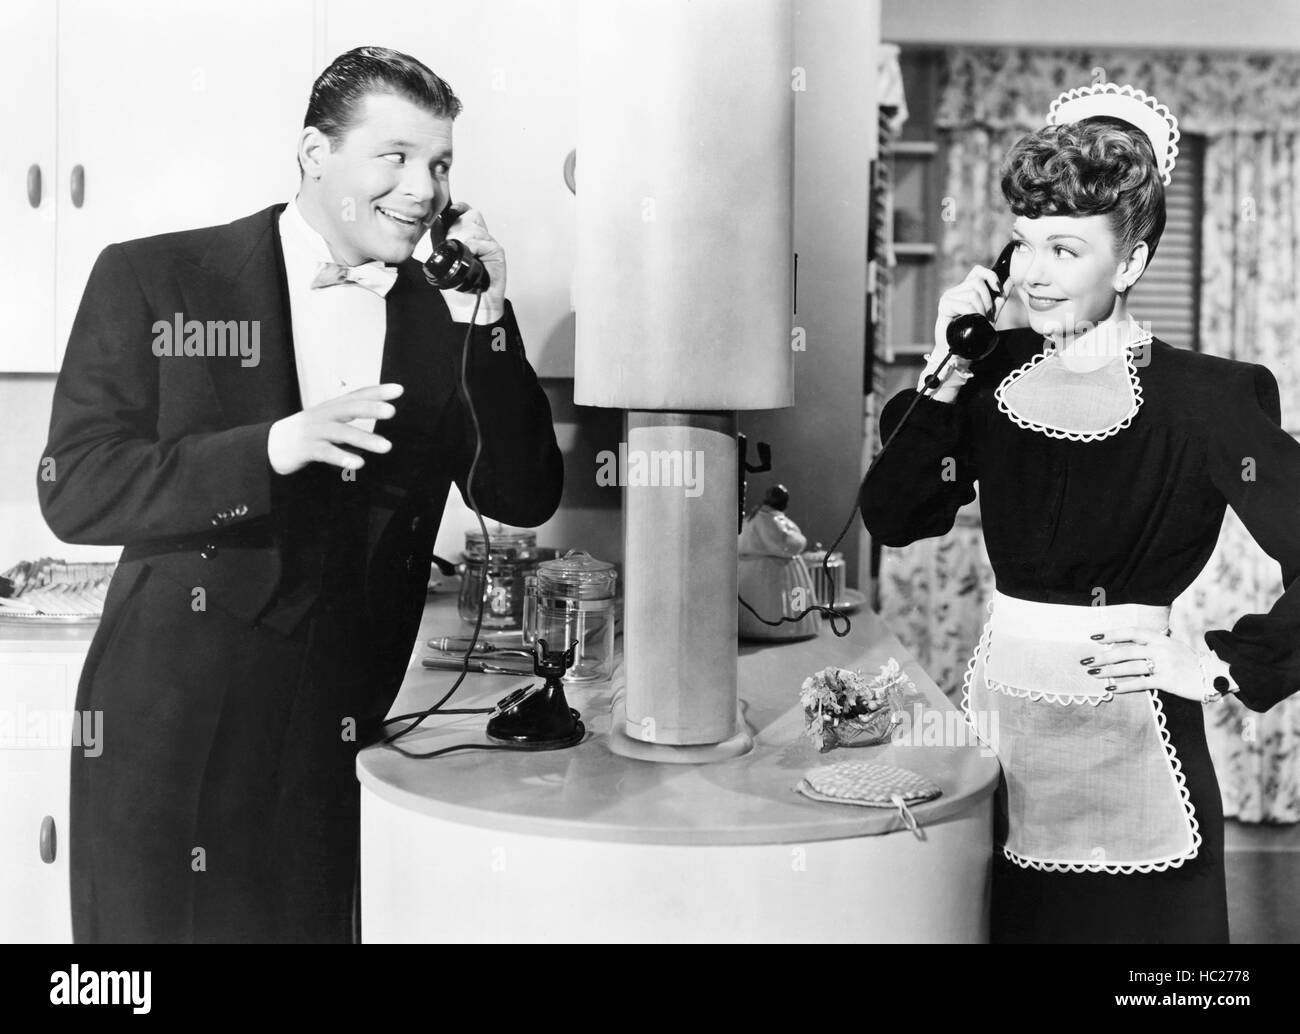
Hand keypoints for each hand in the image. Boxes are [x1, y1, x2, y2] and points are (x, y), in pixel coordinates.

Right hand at [267, 384, 402, 474]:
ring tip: (387, 446)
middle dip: (370, 408)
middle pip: (348, 408)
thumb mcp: (327, 420)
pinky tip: (358, 463)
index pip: (356, 396)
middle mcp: (323, 415)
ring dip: (365, 439)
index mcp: (331, 408)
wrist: (269, 445)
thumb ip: (348, 415)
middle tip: (392, 411)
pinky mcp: (305, 449)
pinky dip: (342, 457)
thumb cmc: (306, 433)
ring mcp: (314, 432)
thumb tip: (376, 414)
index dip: (376, 392)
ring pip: (341, 432)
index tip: (398, 390)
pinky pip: (325, 453)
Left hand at [438, 202, 505, 323]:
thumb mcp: (442, 261)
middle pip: (470, 216)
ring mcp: (488, 245)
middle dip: (456, 227)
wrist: (470, 306)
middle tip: (451, 244)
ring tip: (459, 254)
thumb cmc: (457, 288)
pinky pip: (481, 241)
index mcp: (466, 238)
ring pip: (474, 227)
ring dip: (463, 238)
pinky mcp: (496, 252)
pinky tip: (470, 257)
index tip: (451, 210)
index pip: (465, 213)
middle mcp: (479, 239)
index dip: (459, 209)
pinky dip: (473, 247)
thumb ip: (441, 243)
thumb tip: (436, 225)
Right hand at [932, 264, 1002, 358]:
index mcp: (965, 290)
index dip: (991, 276)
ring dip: (980, 309)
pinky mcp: (944, 306)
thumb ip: (999, 297)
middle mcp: (955, 291)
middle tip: (985, 316)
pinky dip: (972, 314)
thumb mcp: (991, 312)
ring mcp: (948, 297)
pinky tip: (970, 322)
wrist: (957, 352)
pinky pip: (966, 304)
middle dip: (988, 300)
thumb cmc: (972, 334)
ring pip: (973, 294)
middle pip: (978, 282)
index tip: (998, 290)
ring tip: (977, 321)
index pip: (978, 271)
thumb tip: (1010, 280)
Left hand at [1081, 625, 1205, 701]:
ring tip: (1094, 674)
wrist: (1215, 674)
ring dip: (1109, 671)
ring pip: (1130, 667)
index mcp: (1160, 638)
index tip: (1094, 637)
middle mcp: (1161, 649)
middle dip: (1103, 656)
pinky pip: (1141, 683)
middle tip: (1086, 662)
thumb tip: (1127, 641)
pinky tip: (1110, 689)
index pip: (1131, 632)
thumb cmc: (1188, 660)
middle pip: (1126, 651)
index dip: (1111, 634)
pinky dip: (1124, 686)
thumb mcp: (1172, 645)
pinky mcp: (1168, 682)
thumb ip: (1152, 642)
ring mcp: (1165, 665)